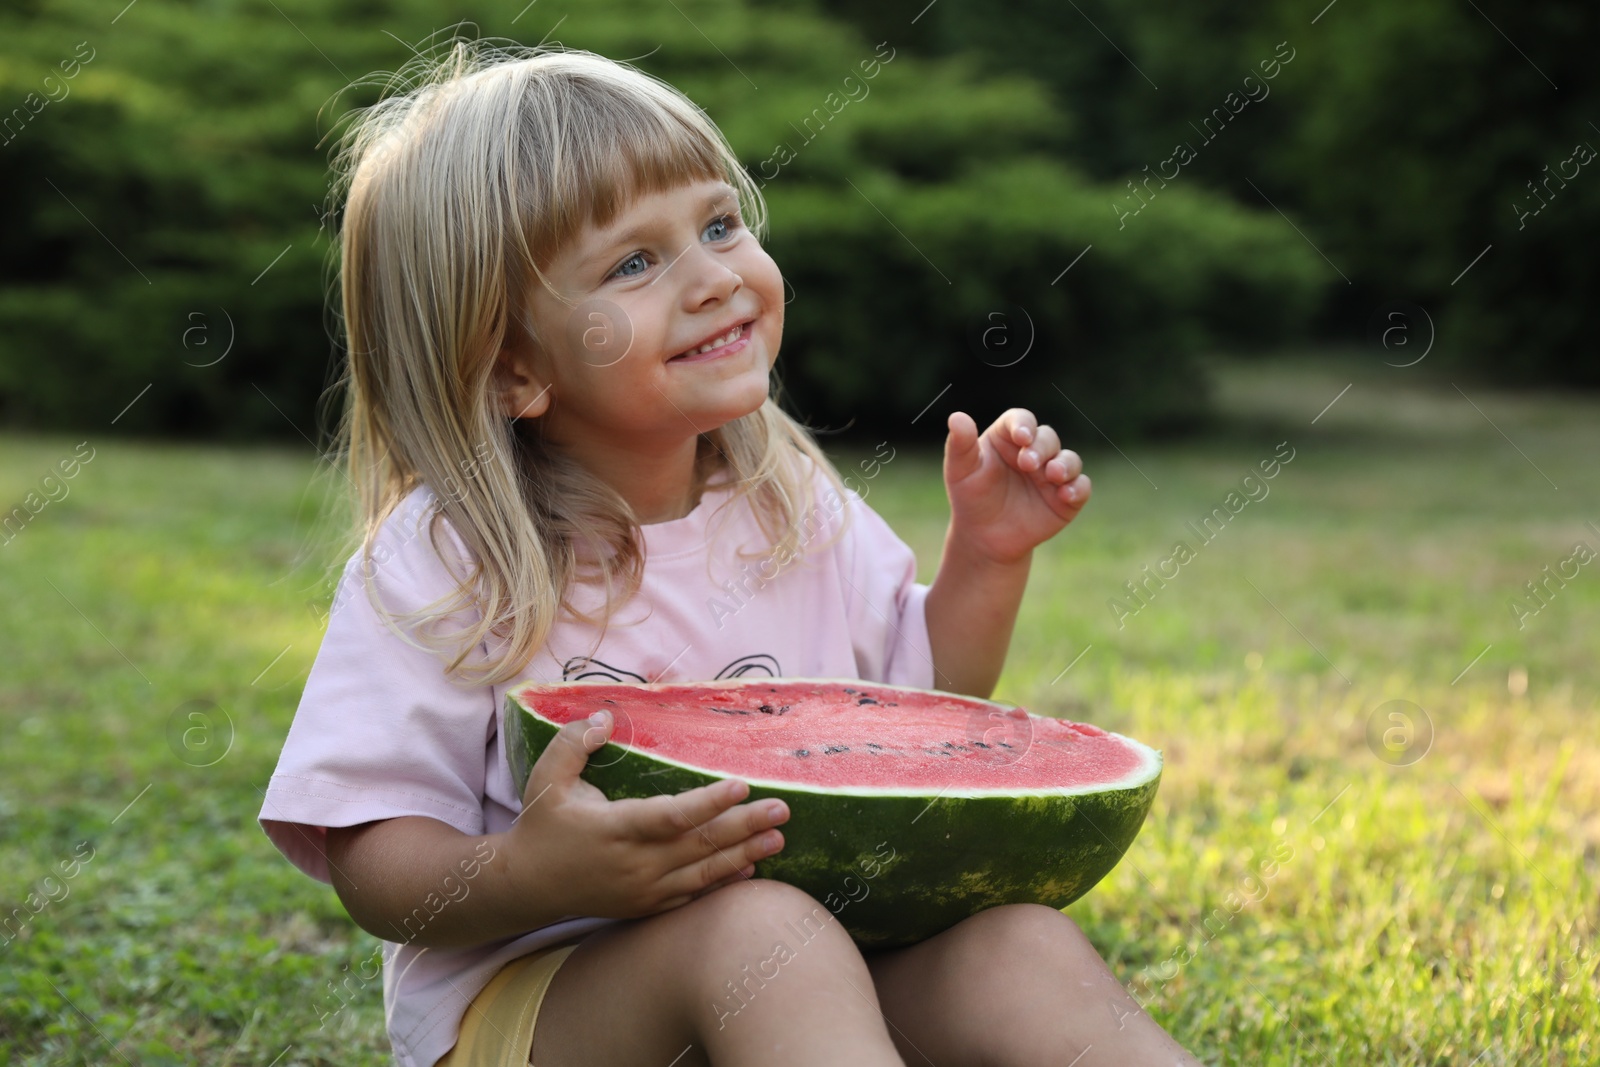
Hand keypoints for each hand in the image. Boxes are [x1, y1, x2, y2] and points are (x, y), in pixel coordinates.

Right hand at [505, 710, 790, 919]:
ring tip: (779, 837)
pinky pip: (693, 894)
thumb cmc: (541, 826)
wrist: (526, 886)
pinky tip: (750, 869)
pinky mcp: (647, 906)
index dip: (709, 802)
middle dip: (745, 826)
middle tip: (782, 809)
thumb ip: (574, 743)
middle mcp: (635, 864)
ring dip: (745, 854)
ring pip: (703, 872)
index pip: (671, 816)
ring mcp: (644, 890)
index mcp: (615, 829)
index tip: (742, 785)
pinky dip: (723, 882)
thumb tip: (603, 716)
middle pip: (700, 845)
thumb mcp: (546, 778)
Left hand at [942, 408, 1090, 565]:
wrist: (984, 536)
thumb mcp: (960, 471)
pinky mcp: (1067, 498)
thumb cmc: (971, 496)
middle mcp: (1035, 451)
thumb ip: (960, 445)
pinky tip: (1066, 495)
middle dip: (1042, 447)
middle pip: (1048, 437)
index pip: (1021, 420)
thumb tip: (956, 417)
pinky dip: (1078, 488)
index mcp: (1009, 437)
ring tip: (1054, 474)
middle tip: (1028, 463)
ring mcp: (1053, 473)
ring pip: (1070, 459)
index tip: (1021, 436)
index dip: (1024, 425)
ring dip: (1065, 464)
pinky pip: (1081, 487)